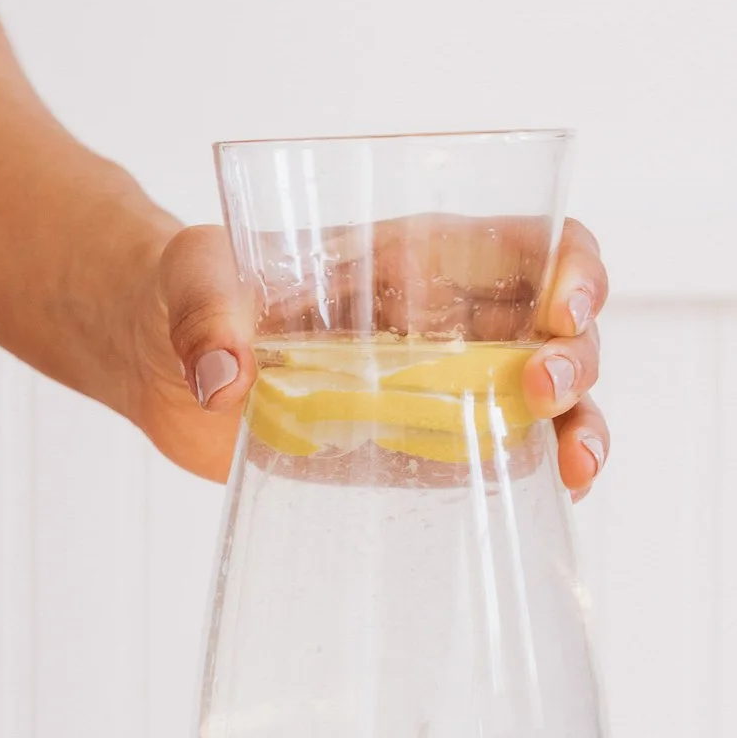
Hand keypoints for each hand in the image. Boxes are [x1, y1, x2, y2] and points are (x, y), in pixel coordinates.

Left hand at [126, 217, 609, 493]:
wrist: (154, 359)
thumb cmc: (186, 291)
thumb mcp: (191, 281)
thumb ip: (205, 314)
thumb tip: (223, 378)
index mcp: (413, 256)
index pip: (526, 243)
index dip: (570, 264)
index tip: (566, 302)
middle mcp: (447, 319)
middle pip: (557, 329)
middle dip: (576, 357)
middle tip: (544, 388)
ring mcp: (441, 390)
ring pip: (549, 401)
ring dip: (581, 427)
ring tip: (575, 464)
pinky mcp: (415, 451)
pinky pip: (500, 461)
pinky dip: (542, 476)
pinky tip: (556, 495)